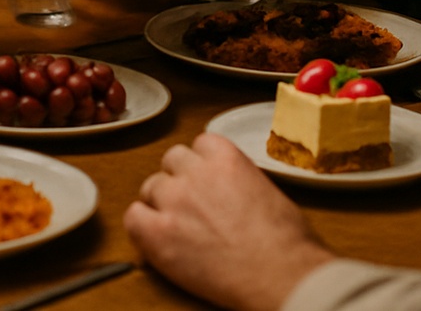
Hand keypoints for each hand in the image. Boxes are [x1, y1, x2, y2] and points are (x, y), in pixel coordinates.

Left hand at [124, 133, 332, 309]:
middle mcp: (196, 172)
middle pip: (171, 161)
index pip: (199, 144)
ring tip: (177, 225)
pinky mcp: (159, 234)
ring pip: (151, 186)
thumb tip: (232, 187)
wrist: (281, 276)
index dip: (201, 163)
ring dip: (160, 203)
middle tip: (190, 204)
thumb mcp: (268, 190)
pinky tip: (157, 238)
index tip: (205, 178)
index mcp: (226, 157)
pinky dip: (142, 226)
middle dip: (179, 179)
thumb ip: (240, 178)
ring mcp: (175, 201)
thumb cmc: (287, 242)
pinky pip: (133, 217)